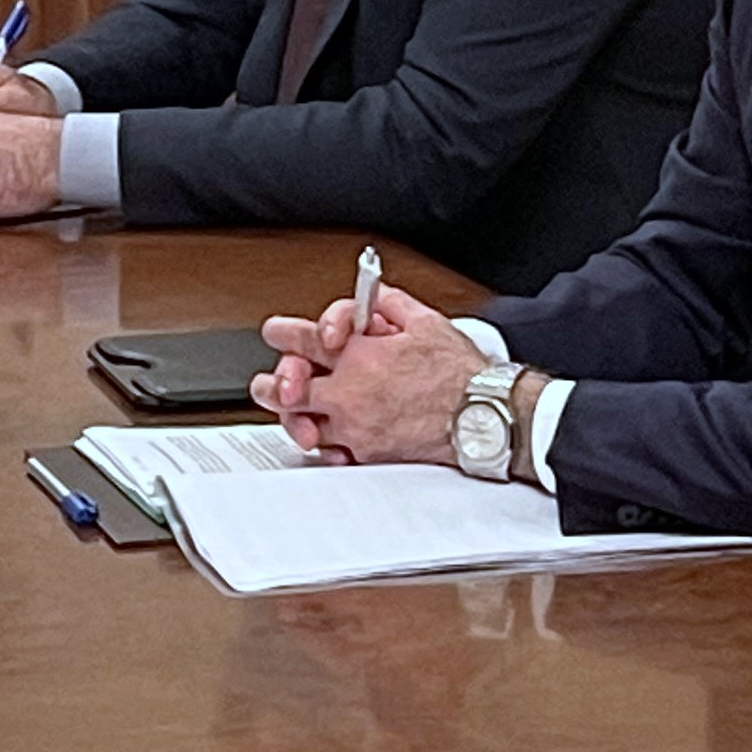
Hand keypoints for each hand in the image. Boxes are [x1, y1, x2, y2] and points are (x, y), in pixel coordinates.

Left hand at [252, 285, 485, 463]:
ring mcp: (355, 427)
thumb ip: (387, 304)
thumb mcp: (426, 321)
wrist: (481, 415)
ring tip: (292, 412)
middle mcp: (349, 393)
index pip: (303, 340)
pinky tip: (326, 436)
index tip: (277, 332)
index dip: (284, 333)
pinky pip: (330, 453)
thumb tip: (369, 298)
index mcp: (360, 356)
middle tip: (270, 382)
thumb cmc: (460, 374)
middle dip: (273, 383)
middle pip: (287, 390)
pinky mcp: (367, 453)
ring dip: (293, 417)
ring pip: (302, 425)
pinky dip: (324, 445)